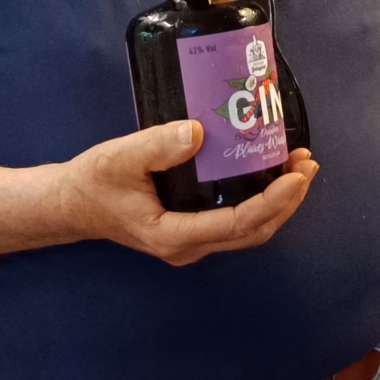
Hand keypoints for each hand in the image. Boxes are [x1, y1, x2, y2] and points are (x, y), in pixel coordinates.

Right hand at [52, 121, 316, 265]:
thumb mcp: (118, 158)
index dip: (272, 201)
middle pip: (253, 231)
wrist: (72, 204)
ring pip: (249, 230)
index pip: (237, 223)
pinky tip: (272, 173)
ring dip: (280, 201)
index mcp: (173, 235)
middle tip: (307, 164)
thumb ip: (157, 146)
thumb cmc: (93, 183)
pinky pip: (238, 221)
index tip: (297, 176)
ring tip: (300, 166)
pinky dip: (262, 200)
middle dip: (287, 200)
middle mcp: (189, 246)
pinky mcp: (194, 229)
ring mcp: (193, 242)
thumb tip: (200, 133)